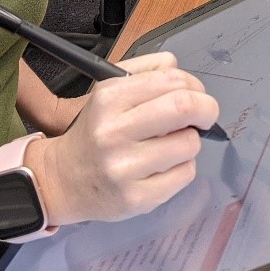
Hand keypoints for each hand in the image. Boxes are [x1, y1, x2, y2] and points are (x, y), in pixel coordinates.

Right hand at [27, 52, 219, 225]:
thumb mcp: (108, 91)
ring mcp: (125, 168)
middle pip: (184, 107)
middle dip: (206, 109)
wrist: (62, 179)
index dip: (196, 86)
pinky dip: (183, 167)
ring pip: (189, 144)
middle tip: (205, 116)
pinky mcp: (136, 198)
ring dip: (190, 142)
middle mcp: (114, 131)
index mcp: (109, 97)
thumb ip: (146, 72)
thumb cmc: (95, 131)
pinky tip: (164, 167)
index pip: (171, 80)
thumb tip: (183, 74)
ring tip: (172, 145)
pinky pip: (185, 174)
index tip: (196, 94)